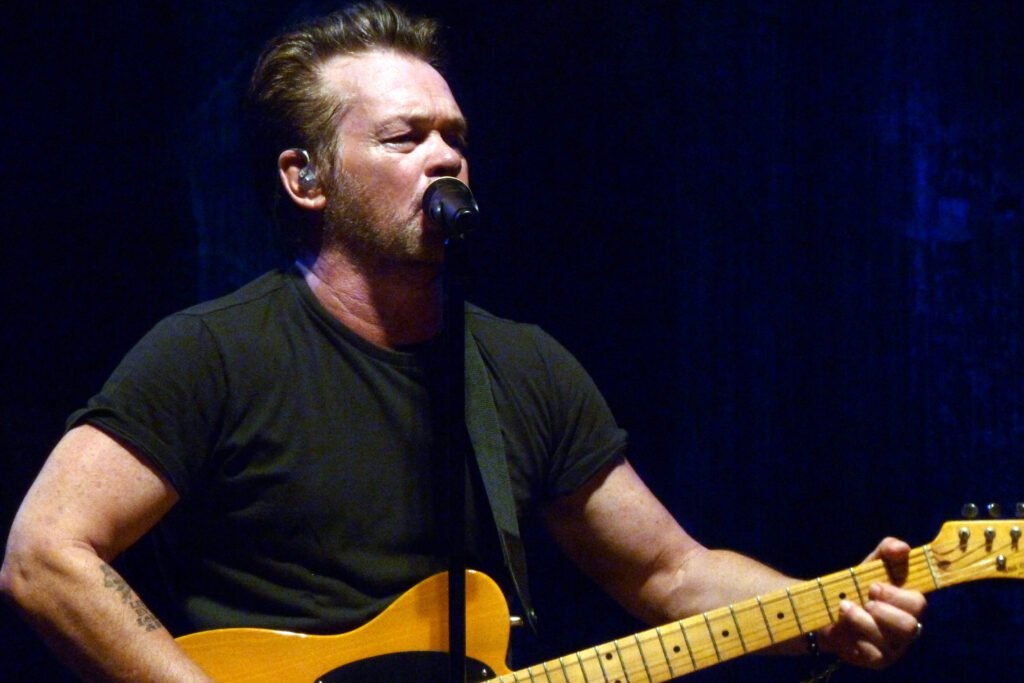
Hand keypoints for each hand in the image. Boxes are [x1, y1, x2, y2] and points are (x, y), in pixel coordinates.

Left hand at [818, 537, 926, 668]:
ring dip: (862, 620)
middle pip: (909, 625)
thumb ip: (887, 552)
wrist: (829, 611)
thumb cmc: (857, 587)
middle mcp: (906, 628)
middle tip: (865, 599)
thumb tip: (903, 547)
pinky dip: (856, 636)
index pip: (919, 602)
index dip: (897, 595)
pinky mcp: (877, 660)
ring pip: (889, 640)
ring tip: (845, 607)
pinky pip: (873, 653)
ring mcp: (894, 647)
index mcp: (909, 605)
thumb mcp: (870, 565)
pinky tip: (844, 626)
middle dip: (883, 610)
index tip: (873, 585)